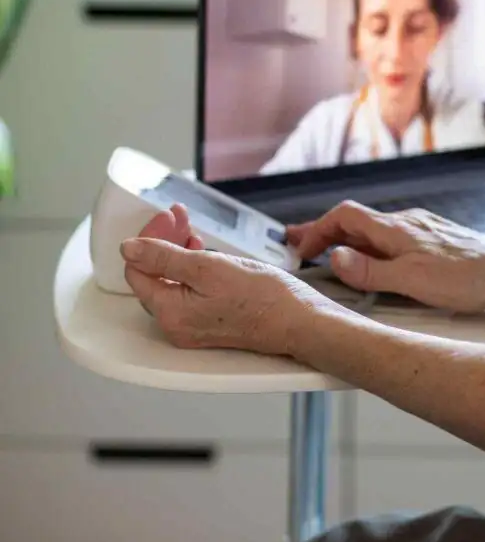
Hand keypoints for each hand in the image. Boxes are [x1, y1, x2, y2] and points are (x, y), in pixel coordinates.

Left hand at [122, 204, 332, 355]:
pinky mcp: (211, 322)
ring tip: (191, 230)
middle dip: (163, 241)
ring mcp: (194, 325)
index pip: (139, 270)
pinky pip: (188, 292)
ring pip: (172, 282)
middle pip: (154, 276)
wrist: (300, 321)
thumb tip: (128, 249)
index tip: (168, 217)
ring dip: (176, 252)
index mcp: (170, 313)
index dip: (149, 238)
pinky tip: (203, 254)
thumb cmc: (263, 297)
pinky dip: (191, 268)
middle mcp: (176, 324)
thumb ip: (163, 258)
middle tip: (179, 216)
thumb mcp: (208, 267)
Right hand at [287, 201, 484, 320]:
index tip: (299, 248)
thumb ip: (370, 270)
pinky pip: (392, 238)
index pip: (344, 216)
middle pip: (356, 221)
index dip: (316, 229)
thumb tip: (333, 257)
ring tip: (327, 254)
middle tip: (297, 243)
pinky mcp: (435, 241)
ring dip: (346, 241)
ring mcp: (422, 230)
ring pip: (374, 230)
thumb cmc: (467, 278)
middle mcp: (407, 223)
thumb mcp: (412, 281)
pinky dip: (370, 246)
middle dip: (324, 232)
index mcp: (397, 229)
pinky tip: (374, 260)